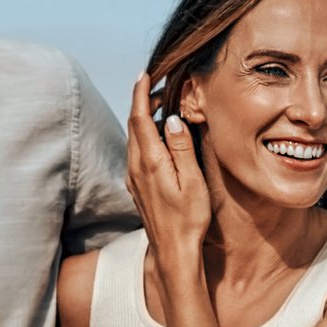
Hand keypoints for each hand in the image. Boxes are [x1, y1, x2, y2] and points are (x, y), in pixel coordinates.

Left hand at [123, 72, 210, 276]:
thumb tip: (171, 119)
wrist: (173, 252)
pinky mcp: (136, 186)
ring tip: (161, 108)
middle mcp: (135, 167)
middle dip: (143, 102)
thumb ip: (182, 148)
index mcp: (150, 162)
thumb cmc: (188, 219)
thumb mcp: (193, 182)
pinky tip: (158, 138)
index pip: (139, 118)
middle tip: (159, 87)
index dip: (141, 94)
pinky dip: (144, 136)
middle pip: (133, 125)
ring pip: (133, 139)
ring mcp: (133, 178)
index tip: (145, 74)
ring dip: (143, 120)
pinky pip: (136, 152)